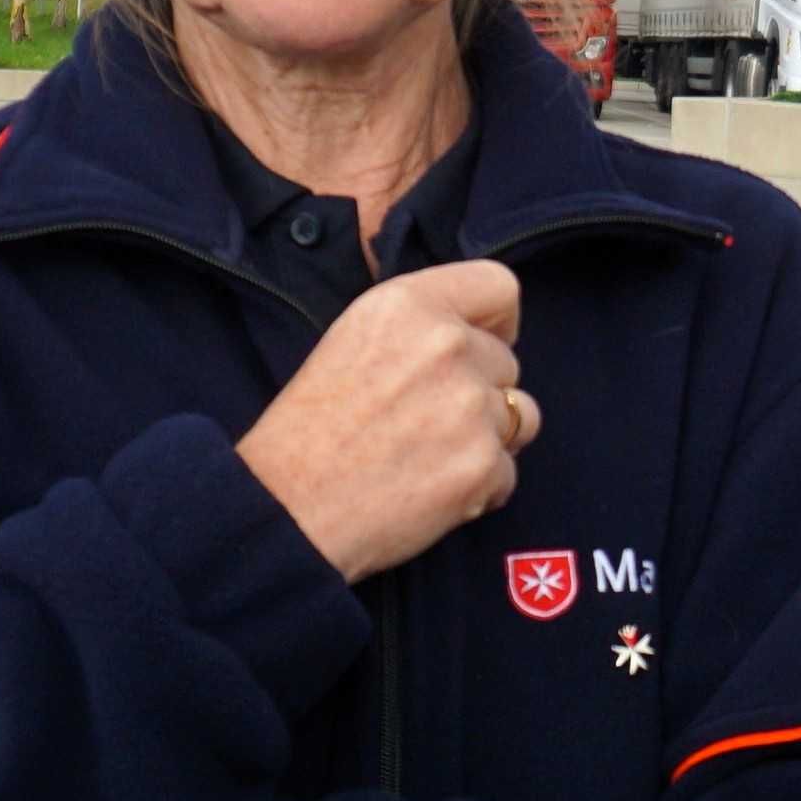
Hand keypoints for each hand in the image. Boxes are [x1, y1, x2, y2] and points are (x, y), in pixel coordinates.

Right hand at [236, 259, 539, 582]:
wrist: (281, 512)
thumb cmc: (302, 435)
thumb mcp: (346, 344)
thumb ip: (413, 328)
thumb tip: (471, 335)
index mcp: (406, 306)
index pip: (498, 288)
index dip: (497, 322)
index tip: (481, 345)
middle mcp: (446, 345)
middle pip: (506, 362)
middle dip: (479, 392)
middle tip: (421, 424)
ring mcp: (470, 407)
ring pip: (519, 416)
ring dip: (487, 438)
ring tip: (429, 459)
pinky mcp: (482, 466)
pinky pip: (507, 473)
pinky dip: (476, 489)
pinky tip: (426, 492)